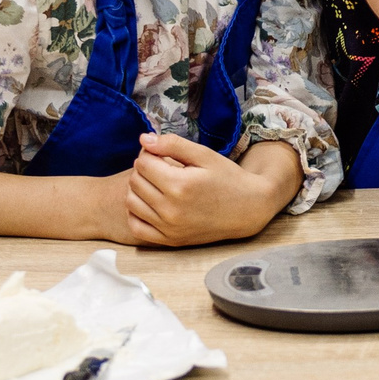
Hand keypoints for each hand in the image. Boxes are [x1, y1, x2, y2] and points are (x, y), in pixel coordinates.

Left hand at [121, 134, 299, 246]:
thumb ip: (173, 144)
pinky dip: (136, 213)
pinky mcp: (169, 240)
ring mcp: (168, 228)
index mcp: (180, 185)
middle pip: (135, 182)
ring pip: (131, 202)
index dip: (149, 153)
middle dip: (143, 169)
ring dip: (138, 189)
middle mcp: (170, 209)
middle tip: (160, 166)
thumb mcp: (205, 155)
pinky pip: (137, 227)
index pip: (143, 163)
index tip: (160, 153)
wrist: (247, 209)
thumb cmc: (227, 178)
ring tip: (155, 183)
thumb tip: (144, 139)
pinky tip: (149, 203)